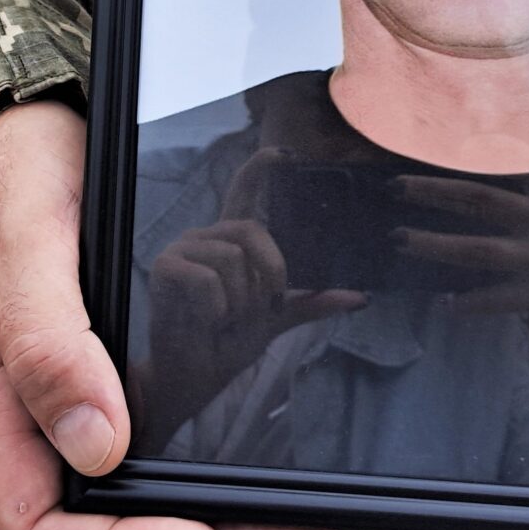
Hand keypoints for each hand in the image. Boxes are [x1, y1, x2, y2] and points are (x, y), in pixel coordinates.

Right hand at [0, 99, 346, 529]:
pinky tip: (333, 316)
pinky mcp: (160, 334)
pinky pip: (221, 368)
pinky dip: (277, 352)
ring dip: (251, 483)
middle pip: (131, 512)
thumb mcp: (16, 241)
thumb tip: (98, 448)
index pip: (42, 526)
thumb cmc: (6, 176)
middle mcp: (60, 409)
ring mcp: (113, 379)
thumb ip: (46, 341)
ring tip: (325, 507)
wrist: (31, 116)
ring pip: (182, 461)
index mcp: (6, 405)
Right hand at [138, 156, 364, 446]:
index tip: (283, 154)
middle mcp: (206, 238)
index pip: (244, 193)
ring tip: (225, 320)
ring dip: (240, 301)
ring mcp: (183, 249)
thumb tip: (362, 298)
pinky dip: (218, 309)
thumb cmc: (227, 342)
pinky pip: (209, 280)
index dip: (261, 169)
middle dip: (268, 275)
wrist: (194, 375)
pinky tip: (208, 321)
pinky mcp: (166, 268)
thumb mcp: (277, 320)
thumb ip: (311, 302)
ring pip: (233, 260)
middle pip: (252, 231)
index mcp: (230, 243)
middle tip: (260, 308)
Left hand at [394, 171, 528, 489]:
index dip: (466, 150)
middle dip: (432, 191)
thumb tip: (493, 158)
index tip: (428, 139)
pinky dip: (467, 302)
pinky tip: (446, 303)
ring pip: (477, 250)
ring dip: (434, 245)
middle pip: (480, 198)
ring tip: (400, 241)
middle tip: (395, 187)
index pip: (509, 160)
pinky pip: (493, 298)